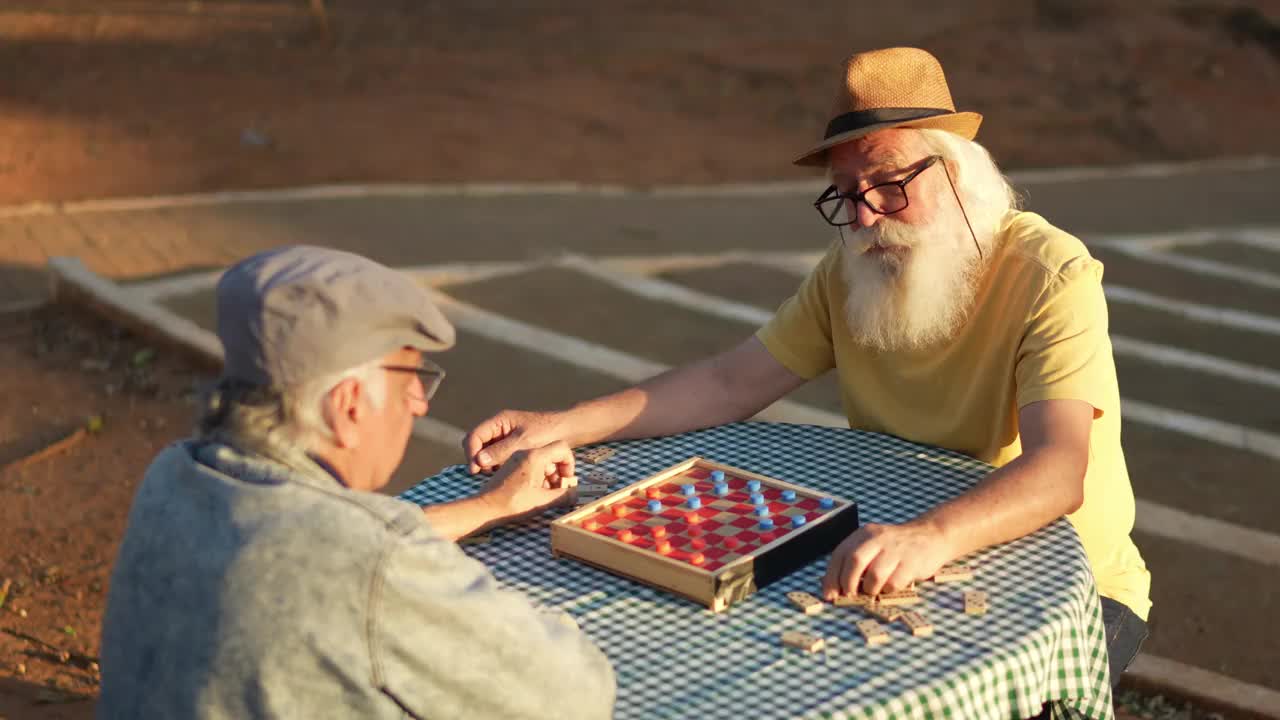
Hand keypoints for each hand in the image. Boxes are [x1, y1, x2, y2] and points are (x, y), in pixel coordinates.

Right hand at [464, 409, 567, 473]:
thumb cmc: (546, 433)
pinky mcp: (510, 447)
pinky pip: (496, 457)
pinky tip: (506, 473)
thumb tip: (479, 461)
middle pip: (476, 445)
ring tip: (497, 474)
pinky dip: (497, 465)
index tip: (475, 469)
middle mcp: (498, 428)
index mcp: (499, 421)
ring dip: (488, 464)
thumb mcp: (524, 442)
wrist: (566, 432)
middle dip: (478, 459)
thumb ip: (501, 451)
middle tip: (484, 474)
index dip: (471, 452)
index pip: (474, 436)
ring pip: (485, 453)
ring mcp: (503, 438)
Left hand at [480, 441, 576, 520]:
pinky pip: (530, 464)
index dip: (569, 464)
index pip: (562, 448)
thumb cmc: (512, 503)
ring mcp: (516, 458)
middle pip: (551, 455)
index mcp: (535, 456)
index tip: (567, 479)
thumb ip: (562, 496)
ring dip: (548, 475)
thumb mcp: (542, 501)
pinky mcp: (510, 465)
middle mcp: (525, 452)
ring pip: (541, 460)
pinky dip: (537, 475)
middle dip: (558, 472)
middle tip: (558, 490)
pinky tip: (534, 491)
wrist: (486, 508)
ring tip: (546, 493)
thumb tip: (575, 495)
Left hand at [820, 520, 954, 599]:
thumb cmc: (896, 547)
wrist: (932, 535)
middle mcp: (878, 539)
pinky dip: (887, 590)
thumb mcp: (873, 544)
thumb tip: (833, 586)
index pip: (840, 554)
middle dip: (847, 583)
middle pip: (855, 561)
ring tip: (872, 590)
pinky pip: (893, 584)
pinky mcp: (912, 563)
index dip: (831, 577)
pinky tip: (890, 586)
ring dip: (869, 589)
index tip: (829, 594)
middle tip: (849, 595)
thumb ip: (855, 559)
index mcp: (864, 534)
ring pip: (874, 575)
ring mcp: (896, 550)